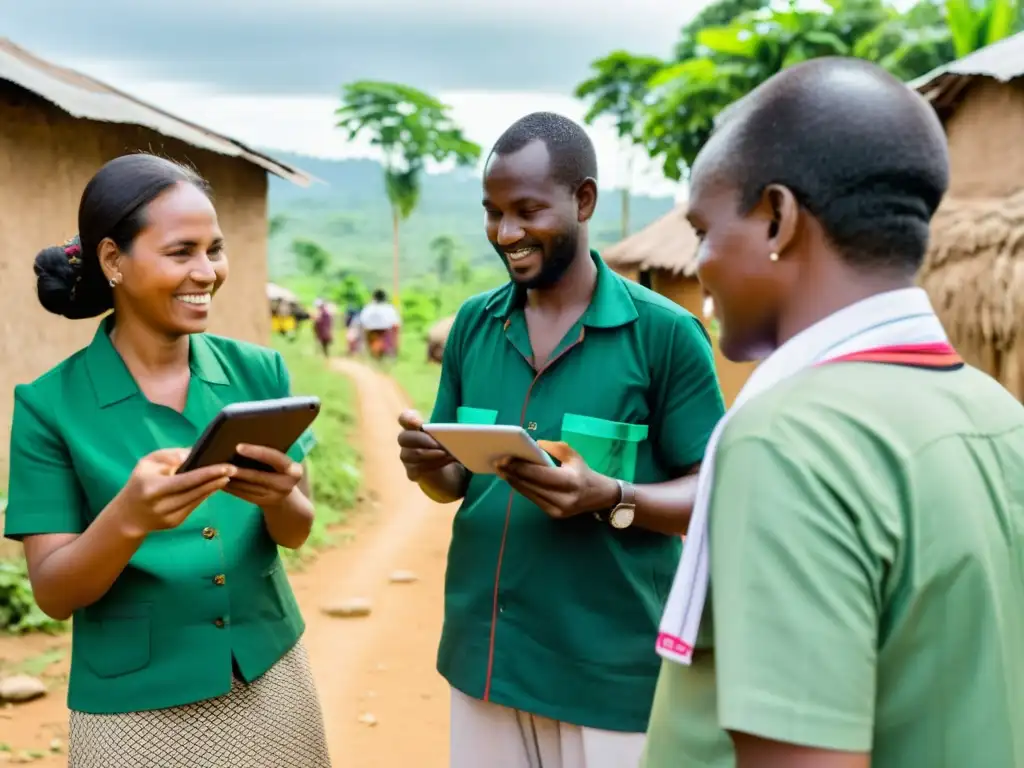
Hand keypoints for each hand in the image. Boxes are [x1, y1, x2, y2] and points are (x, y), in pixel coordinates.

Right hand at [116, 448, 235, 535]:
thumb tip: (193, 452)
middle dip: (216, 480)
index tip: (225, 467)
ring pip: (197, 500)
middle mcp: (161, 506)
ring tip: (227, 476)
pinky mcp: (175, 523)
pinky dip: (204, 495)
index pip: (186, 480)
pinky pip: (194, 506)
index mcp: (153, 489)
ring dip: (213, 488)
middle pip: (195, 491)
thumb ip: (170, 455)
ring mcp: (168, 517)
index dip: (207, 474)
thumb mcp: (148, 463)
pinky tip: (214, 486)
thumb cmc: (140, 482)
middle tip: (234, 469)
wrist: (128, 515)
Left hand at [224, 444, 303, 508]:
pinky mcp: (263, 503)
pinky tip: (220, 480)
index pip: (274, 458)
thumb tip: (244, 443)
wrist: (286, 491)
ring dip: (231, 479)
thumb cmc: (280, 467)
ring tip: (217, 471)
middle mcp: (287, 485)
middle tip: (222, 464)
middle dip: (239, 470)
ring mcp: (275, 497)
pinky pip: (243, 495)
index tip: (238, 447)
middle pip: (259, 476)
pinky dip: (231, 487)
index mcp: (294, 470)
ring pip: (248, 487)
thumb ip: (270, 454)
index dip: (257, 452)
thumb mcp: (282, 461)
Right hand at [397, 409, 457, 481]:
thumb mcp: (450, 435)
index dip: (408, 419)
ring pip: (411, 454)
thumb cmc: (449, 447)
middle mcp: (407, 441)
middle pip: (404, 438)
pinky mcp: (412, 473)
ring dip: (430, 453)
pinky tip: (446, 462)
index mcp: (414, 427)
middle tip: (439, 444)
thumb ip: (447, 428)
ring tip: (447, 454)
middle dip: (423, 439)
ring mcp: (407, 458)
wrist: (451, 472)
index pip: (404, 419)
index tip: (419, 424)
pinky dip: (434, 464)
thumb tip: (459, 427)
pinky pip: (418, 468)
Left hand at [497, 441, 618, 519]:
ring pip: (529, 494)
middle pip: (531, 485)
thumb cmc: (585, 472)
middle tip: (497, 463)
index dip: (520, 467)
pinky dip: (522, 489)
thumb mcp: (574, 456)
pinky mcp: (553, 515)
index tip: (505, 459)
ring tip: (501, 471)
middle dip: (512, 474)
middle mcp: (563, 499)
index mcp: (570, 482)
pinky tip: (513, 480)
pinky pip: (533, 500)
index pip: (539, 474)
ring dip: (514, 482)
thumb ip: (555, 448)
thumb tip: (534, 445)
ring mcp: (557, 510)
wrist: (600, 497)